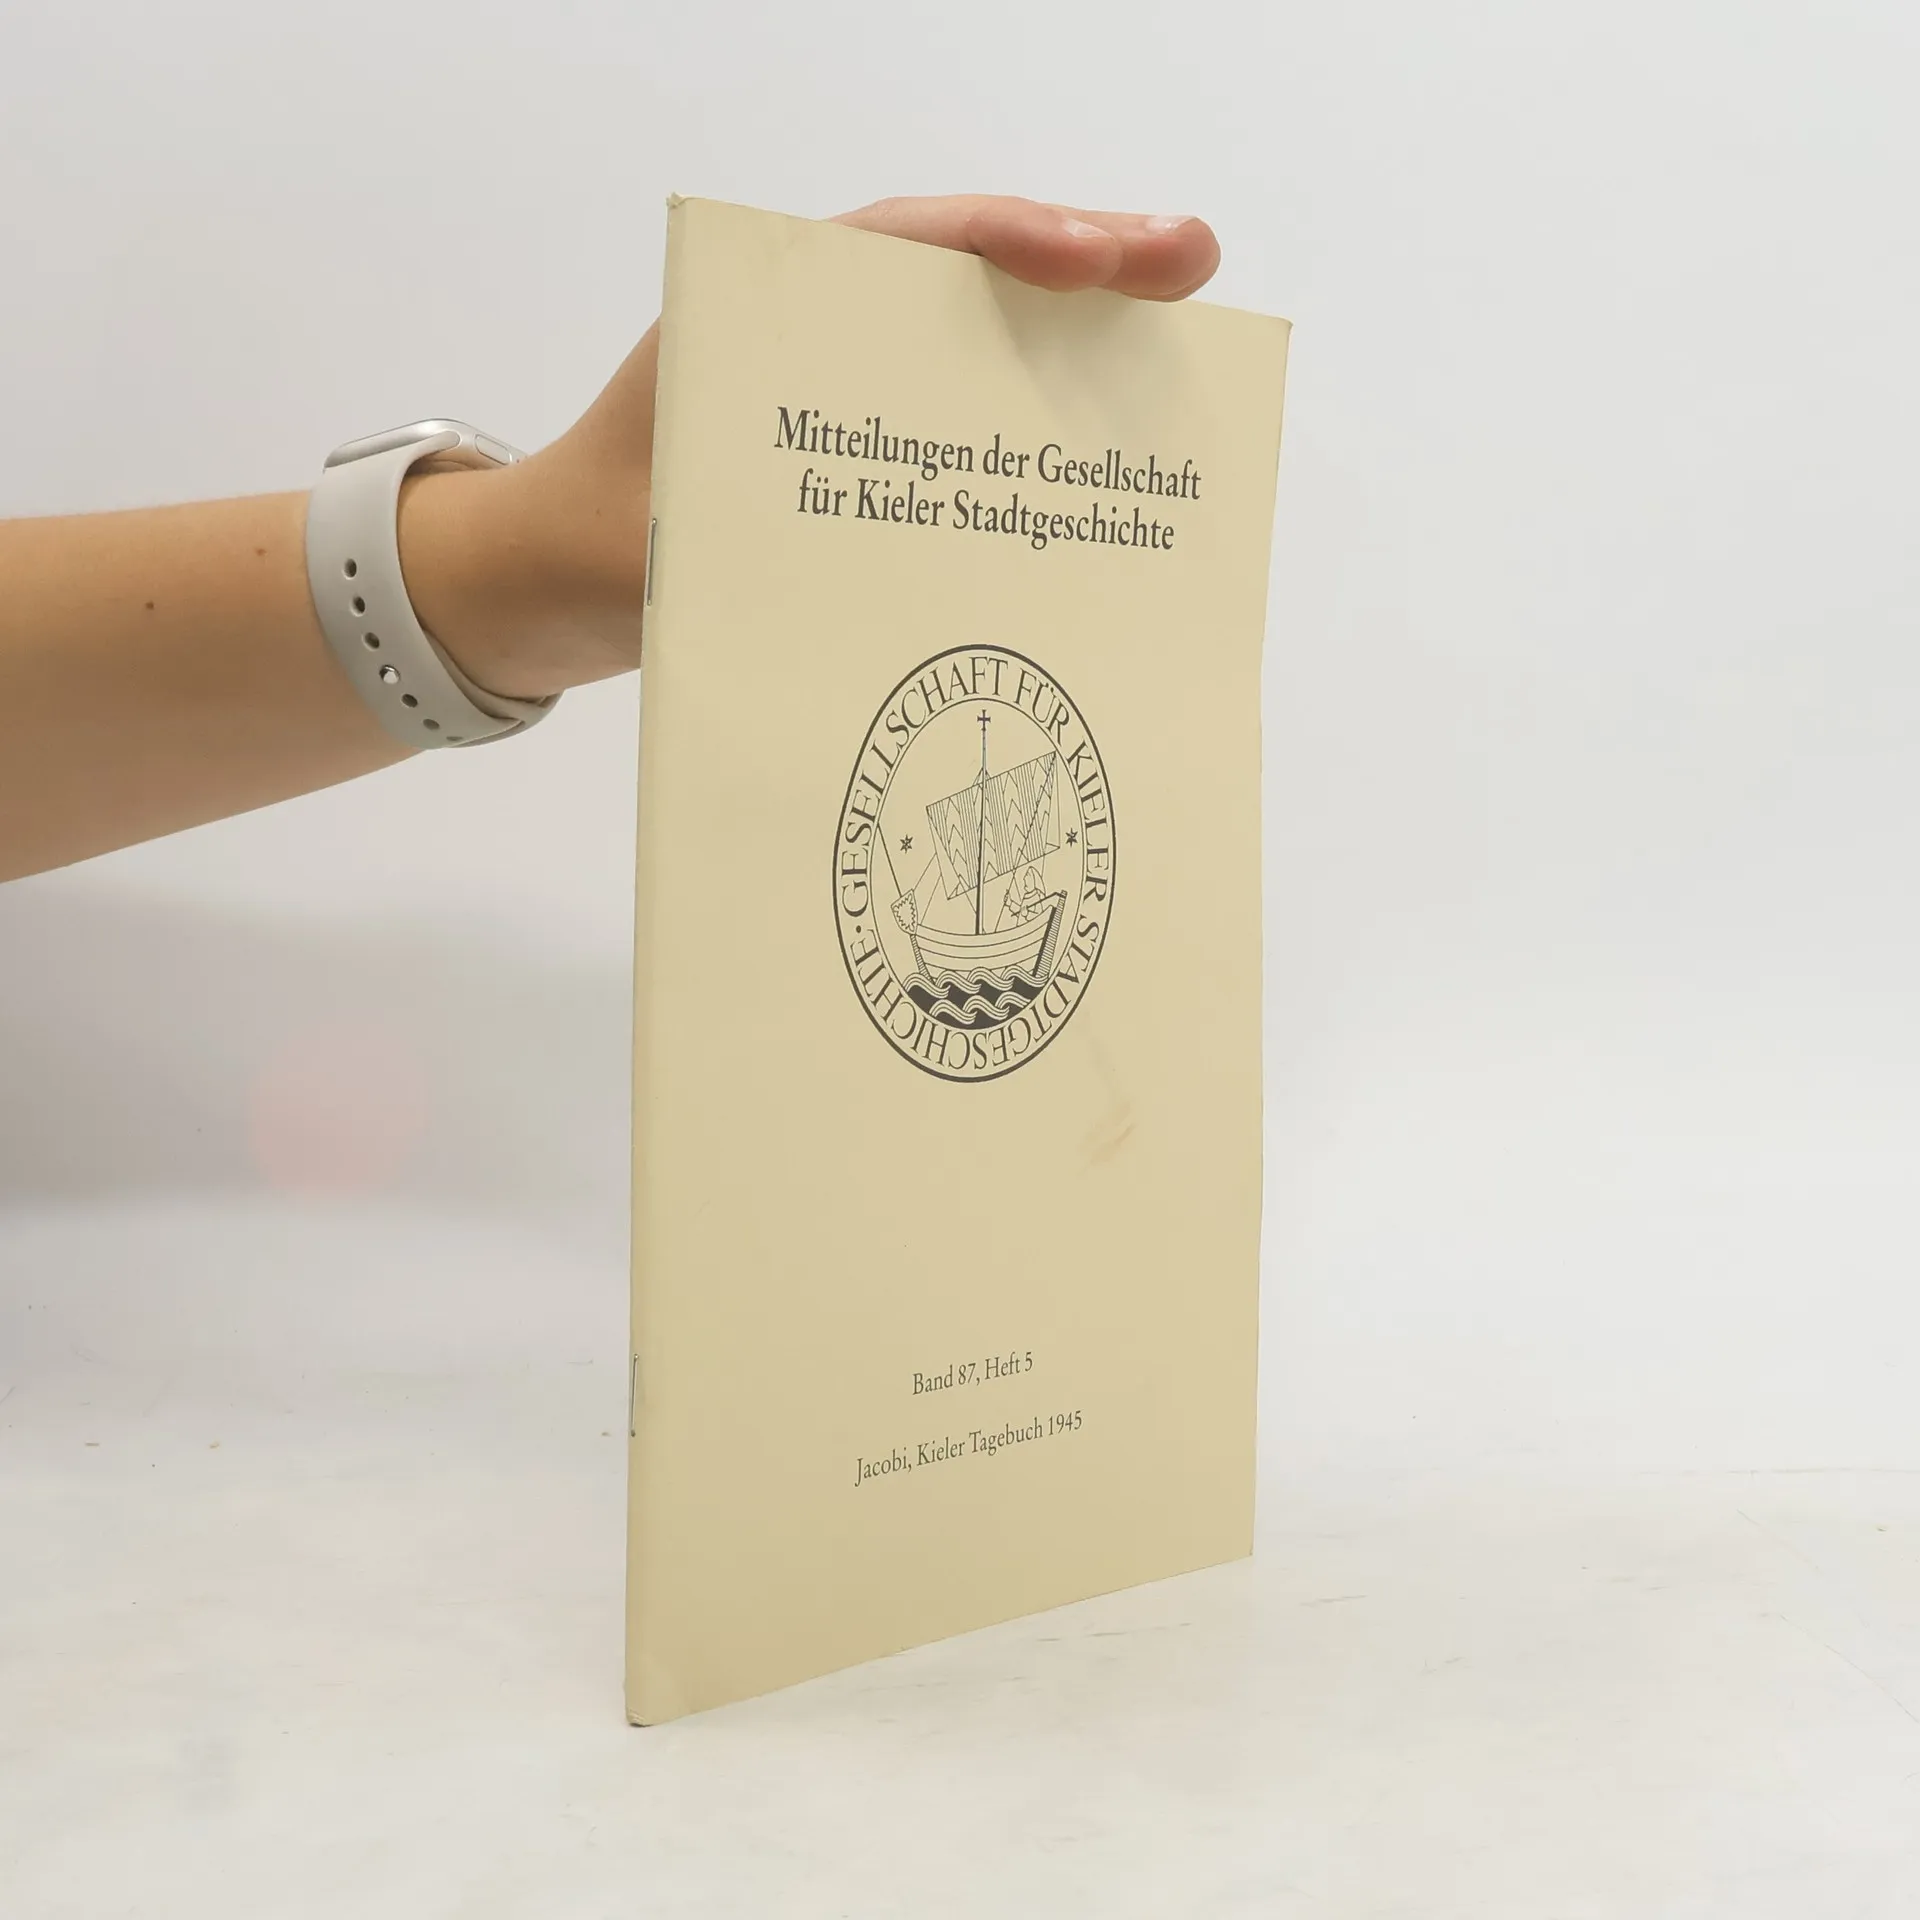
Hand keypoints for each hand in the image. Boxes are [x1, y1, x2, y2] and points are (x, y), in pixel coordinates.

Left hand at [400, 197, 1220, 701]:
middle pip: (965, 275)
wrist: (542, 582)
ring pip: (974, 342)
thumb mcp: (646, 544)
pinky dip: (1032, 424)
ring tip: (1183, 348)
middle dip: (1083, 264)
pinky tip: (1104, 452)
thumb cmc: (588, 540)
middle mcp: (812, 334)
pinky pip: (959, 419)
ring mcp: (842, 390)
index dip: (1008, 243)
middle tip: (1193, 266)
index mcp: (757, 317)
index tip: (1099, 262)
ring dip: (1076, 343)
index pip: (900, 245)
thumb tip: (839, 577)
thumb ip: (727, 549)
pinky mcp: (858, 451)